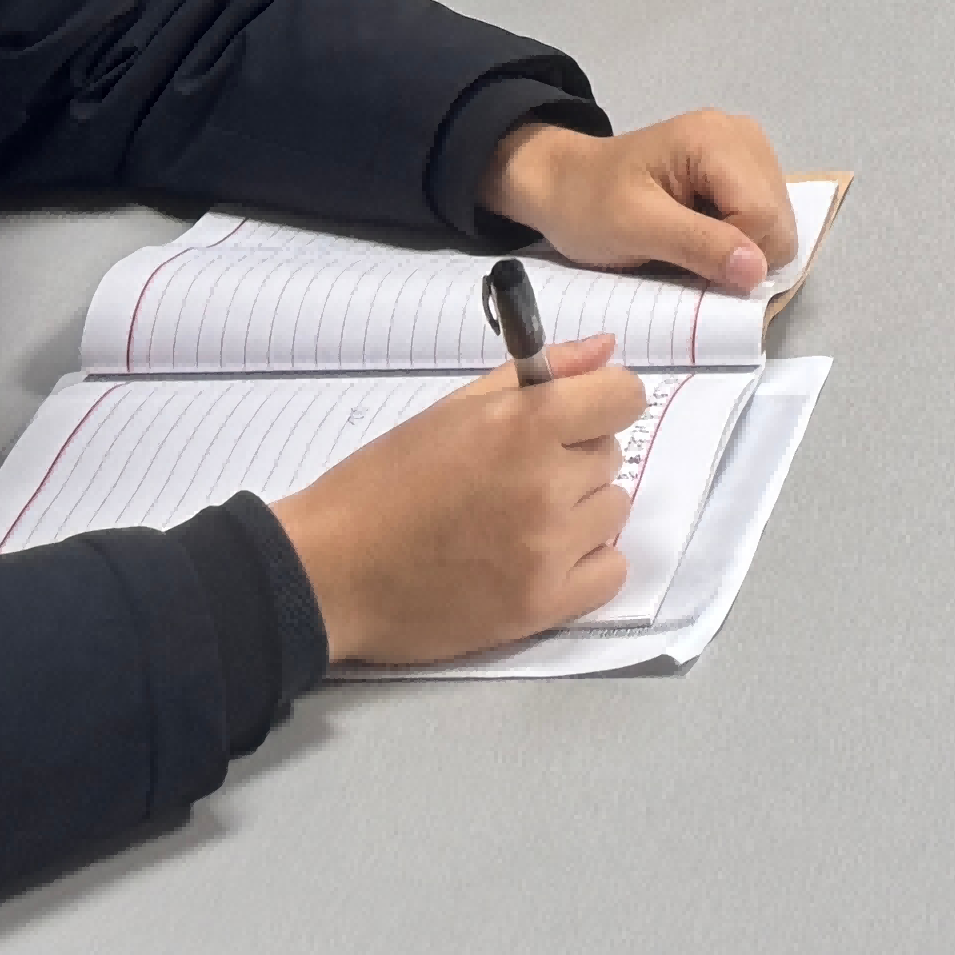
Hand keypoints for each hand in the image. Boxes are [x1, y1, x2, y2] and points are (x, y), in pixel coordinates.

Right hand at [268, 339, 647, 664]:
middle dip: (573, 458)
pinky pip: (610, 572)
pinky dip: (584, 564)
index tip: (573, 417)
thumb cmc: (382, 485)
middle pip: (611, 455)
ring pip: (611, 511)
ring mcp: (548, 549)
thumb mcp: (453, 411)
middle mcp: (546, 483)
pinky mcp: (543, 605)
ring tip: (516, 520)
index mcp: (524, 425)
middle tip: (513, 476)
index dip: (601, 401)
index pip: (624, 397)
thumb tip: (606, 349)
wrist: (330, 573)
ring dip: (578, 511)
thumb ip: (539, 374)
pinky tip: (536, 560)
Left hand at [484, 108, 799, 293]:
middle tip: (685, 254)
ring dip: (737, 245)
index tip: (689, 266)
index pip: (763, 214)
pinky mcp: (742, 164)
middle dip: (739, 251)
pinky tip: (700, 230)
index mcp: (716, 139)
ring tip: (689, 241)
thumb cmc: (589, 205)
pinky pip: (764, 214)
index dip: (734, 254)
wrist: (561, 184)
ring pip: (776, 220)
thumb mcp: (635, 229)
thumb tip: (757, 271)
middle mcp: (742, 134)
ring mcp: (745, 147)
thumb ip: (698, 245)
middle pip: (777, 216)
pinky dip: (737, 235)